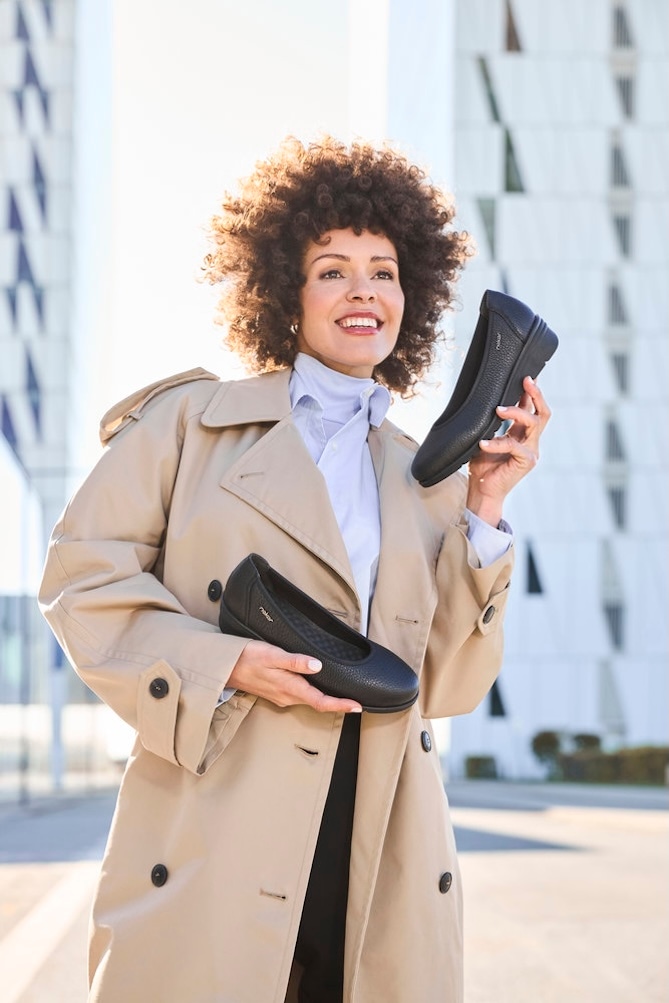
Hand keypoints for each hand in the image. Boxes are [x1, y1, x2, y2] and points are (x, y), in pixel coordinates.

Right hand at [227, 639, 362, 713]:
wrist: (226, 667)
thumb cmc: (248, 657)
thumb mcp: (272, 655)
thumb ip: (295, 662)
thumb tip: (317, 665)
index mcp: (289, 687)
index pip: (320, 701)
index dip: (340, 705)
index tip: (357, 707)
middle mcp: (287, 696)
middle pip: (318, 703)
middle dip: (338, 704)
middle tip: (357, 702)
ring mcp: (282, 697)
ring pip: (309, 700)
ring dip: (327, 700)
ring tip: (343, 696)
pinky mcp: (277, 693)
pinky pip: (300, 696)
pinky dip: (314, 695)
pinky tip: (319, 687)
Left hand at [466, 376, 550, 525]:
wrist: (482, 492)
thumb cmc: (482, 466)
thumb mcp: (486, 437)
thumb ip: (492, 422)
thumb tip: (488, 400)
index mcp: (523, 434)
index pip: (532, 408)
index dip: (531, 391)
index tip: (526, 375)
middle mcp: (531, 441)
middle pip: (543, 413)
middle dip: (536, 394)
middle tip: (526, 380)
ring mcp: (531, 451)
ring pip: (534, 423)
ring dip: (517, 412)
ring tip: (499, 409)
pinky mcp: (526, 462)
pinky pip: (513, 446)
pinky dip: (497, 443)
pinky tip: (483, 443)